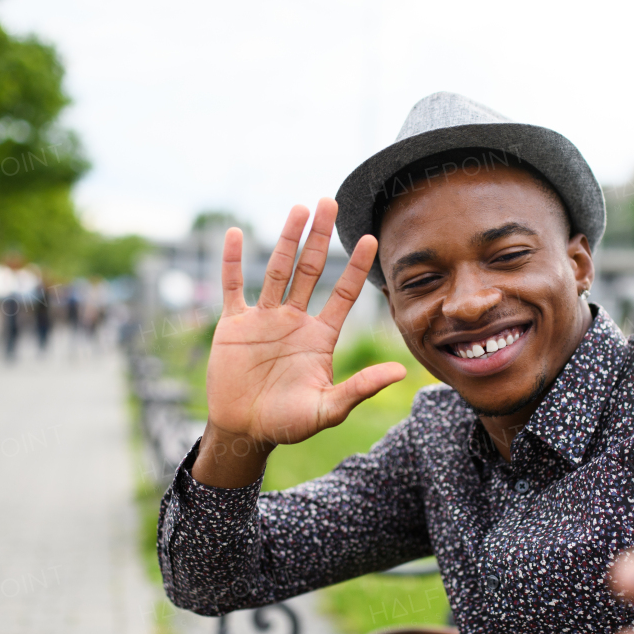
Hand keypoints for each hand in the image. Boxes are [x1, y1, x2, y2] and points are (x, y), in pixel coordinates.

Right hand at [192, 199, 405, 486]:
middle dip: (320, 237)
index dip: (355, 267)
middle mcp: (294, 321)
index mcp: (320, 337)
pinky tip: (236, 234)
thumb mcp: (328, 409)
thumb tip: (401, 373)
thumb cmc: (288, 424)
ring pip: (277, 270)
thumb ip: (360, 388)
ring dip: (286, 239)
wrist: (245, 431)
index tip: (370, 238)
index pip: (343, 294)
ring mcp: (264, 319)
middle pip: (310, 270)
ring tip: (298, 208)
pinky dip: (233, 261)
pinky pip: (233, 286)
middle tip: (330, 202)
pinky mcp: (234, 325)